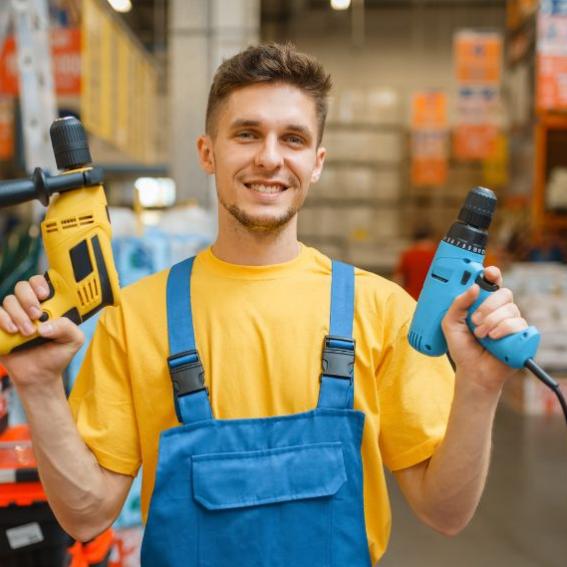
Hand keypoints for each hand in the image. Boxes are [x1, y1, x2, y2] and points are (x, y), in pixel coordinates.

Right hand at [0, 275, 83, 388]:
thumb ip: (67, 327)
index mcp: (49, 305)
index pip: (41, 283)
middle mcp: (29, 307)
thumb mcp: (73, 341)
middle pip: (23, 286)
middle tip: (36, 315)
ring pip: (9, 300)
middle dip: (29, 299)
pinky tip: (12, 331)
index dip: (40, 283)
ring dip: (19, 314)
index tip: (45, 295)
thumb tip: (45, 326)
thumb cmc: (57, 355)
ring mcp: (14, 316)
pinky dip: (3, 319)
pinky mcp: (0, 327)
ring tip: (28, 333)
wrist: (40, 376)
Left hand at [441, 266, 527, 391]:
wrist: (472, 371)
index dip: (493, 275)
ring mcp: (511, 322)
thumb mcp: (449, 324)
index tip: (489, 273)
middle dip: (487, 306)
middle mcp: (500, 310)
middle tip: (474, 321)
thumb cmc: (462, 348)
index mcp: (483, 304)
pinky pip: (518, 324)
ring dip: (492, 322)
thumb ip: (457, 304)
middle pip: (503, 294)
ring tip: (481, 336)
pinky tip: (494, 339)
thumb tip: (473, 288)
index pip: (493, 284)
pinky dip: (504, 330)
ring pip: (511, 309)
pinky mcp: (521, 335)